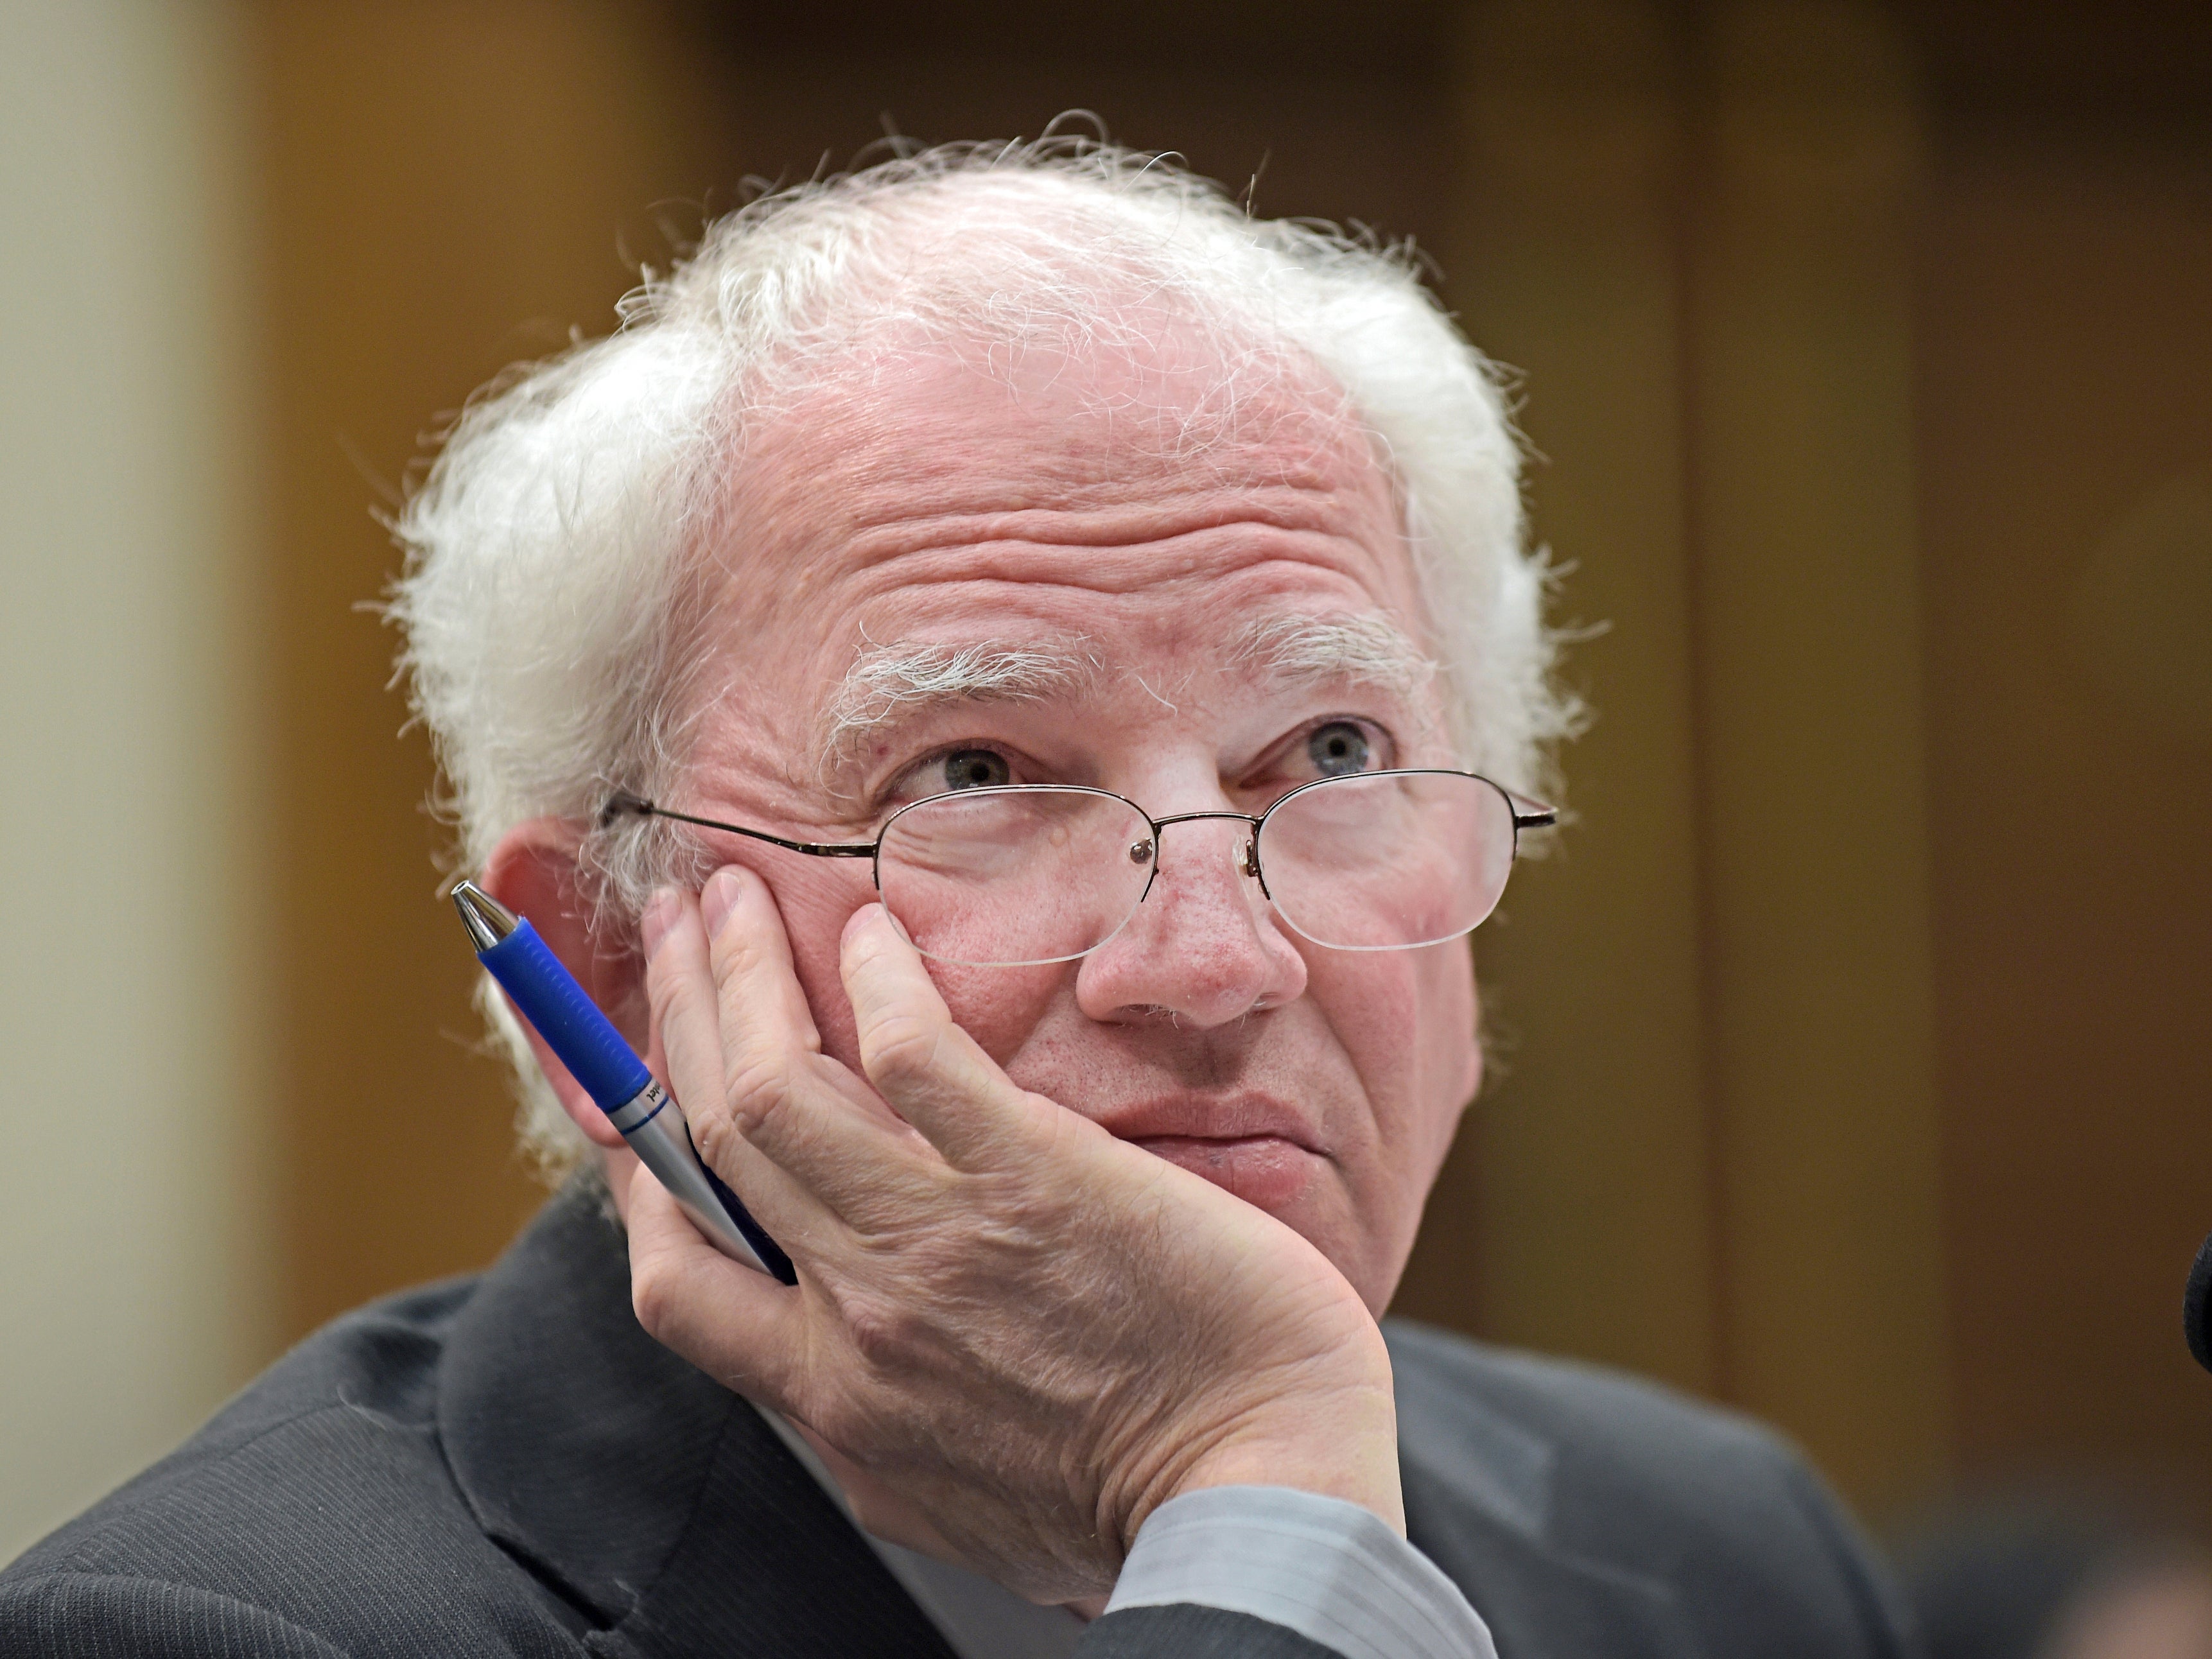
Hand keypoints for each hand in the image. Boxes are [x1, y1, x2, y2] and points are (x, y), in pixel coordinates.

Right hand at [619, 864, 1400, 1603]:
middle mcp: (853, 1314)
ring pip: (776, 1084)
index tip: (629, 1086)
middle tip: (671, 928)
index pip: (676, 1269)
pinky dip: (877, 983)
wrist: (1255, 1504)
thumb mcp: (949, 1501)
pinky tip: (873, 933)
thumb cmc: (1128, 1512)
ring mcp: (936, 1241)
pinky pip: (918, 1057)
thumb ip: (875, 1425)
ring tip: (729, 895)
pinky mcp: (1036, 1177)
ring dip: (735, 974)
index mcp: (829, 1397)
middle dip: (670, 1017)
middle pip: (710, 1138)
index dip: (632, 1164)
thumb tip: (838, 1369)